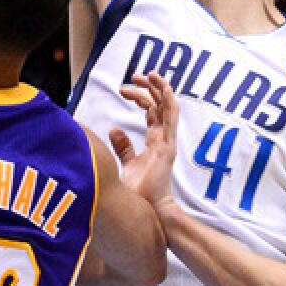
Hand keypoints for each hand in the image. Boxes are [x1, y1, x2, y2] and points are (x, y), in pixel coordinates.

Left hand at [111, 72, 178, 210]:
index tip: (124, 89)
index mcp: (155, 142)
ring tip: (149, 74)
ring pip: (168, 107)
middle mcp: (163, 140)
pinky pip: (171, 118)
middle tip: (135, 76)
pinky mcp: (168, 146)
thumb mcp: (127, 164)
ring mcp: (167, 142)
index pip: (151, 113)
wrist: (147, 211)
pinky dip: (168, 100)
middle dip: (149, 88)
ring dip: (161, 88)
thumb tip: (114, 129)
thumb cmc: (139, 192)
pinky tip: (163, 87)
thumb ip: (124, 147)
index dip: (140, 98)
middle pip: (160, 106)